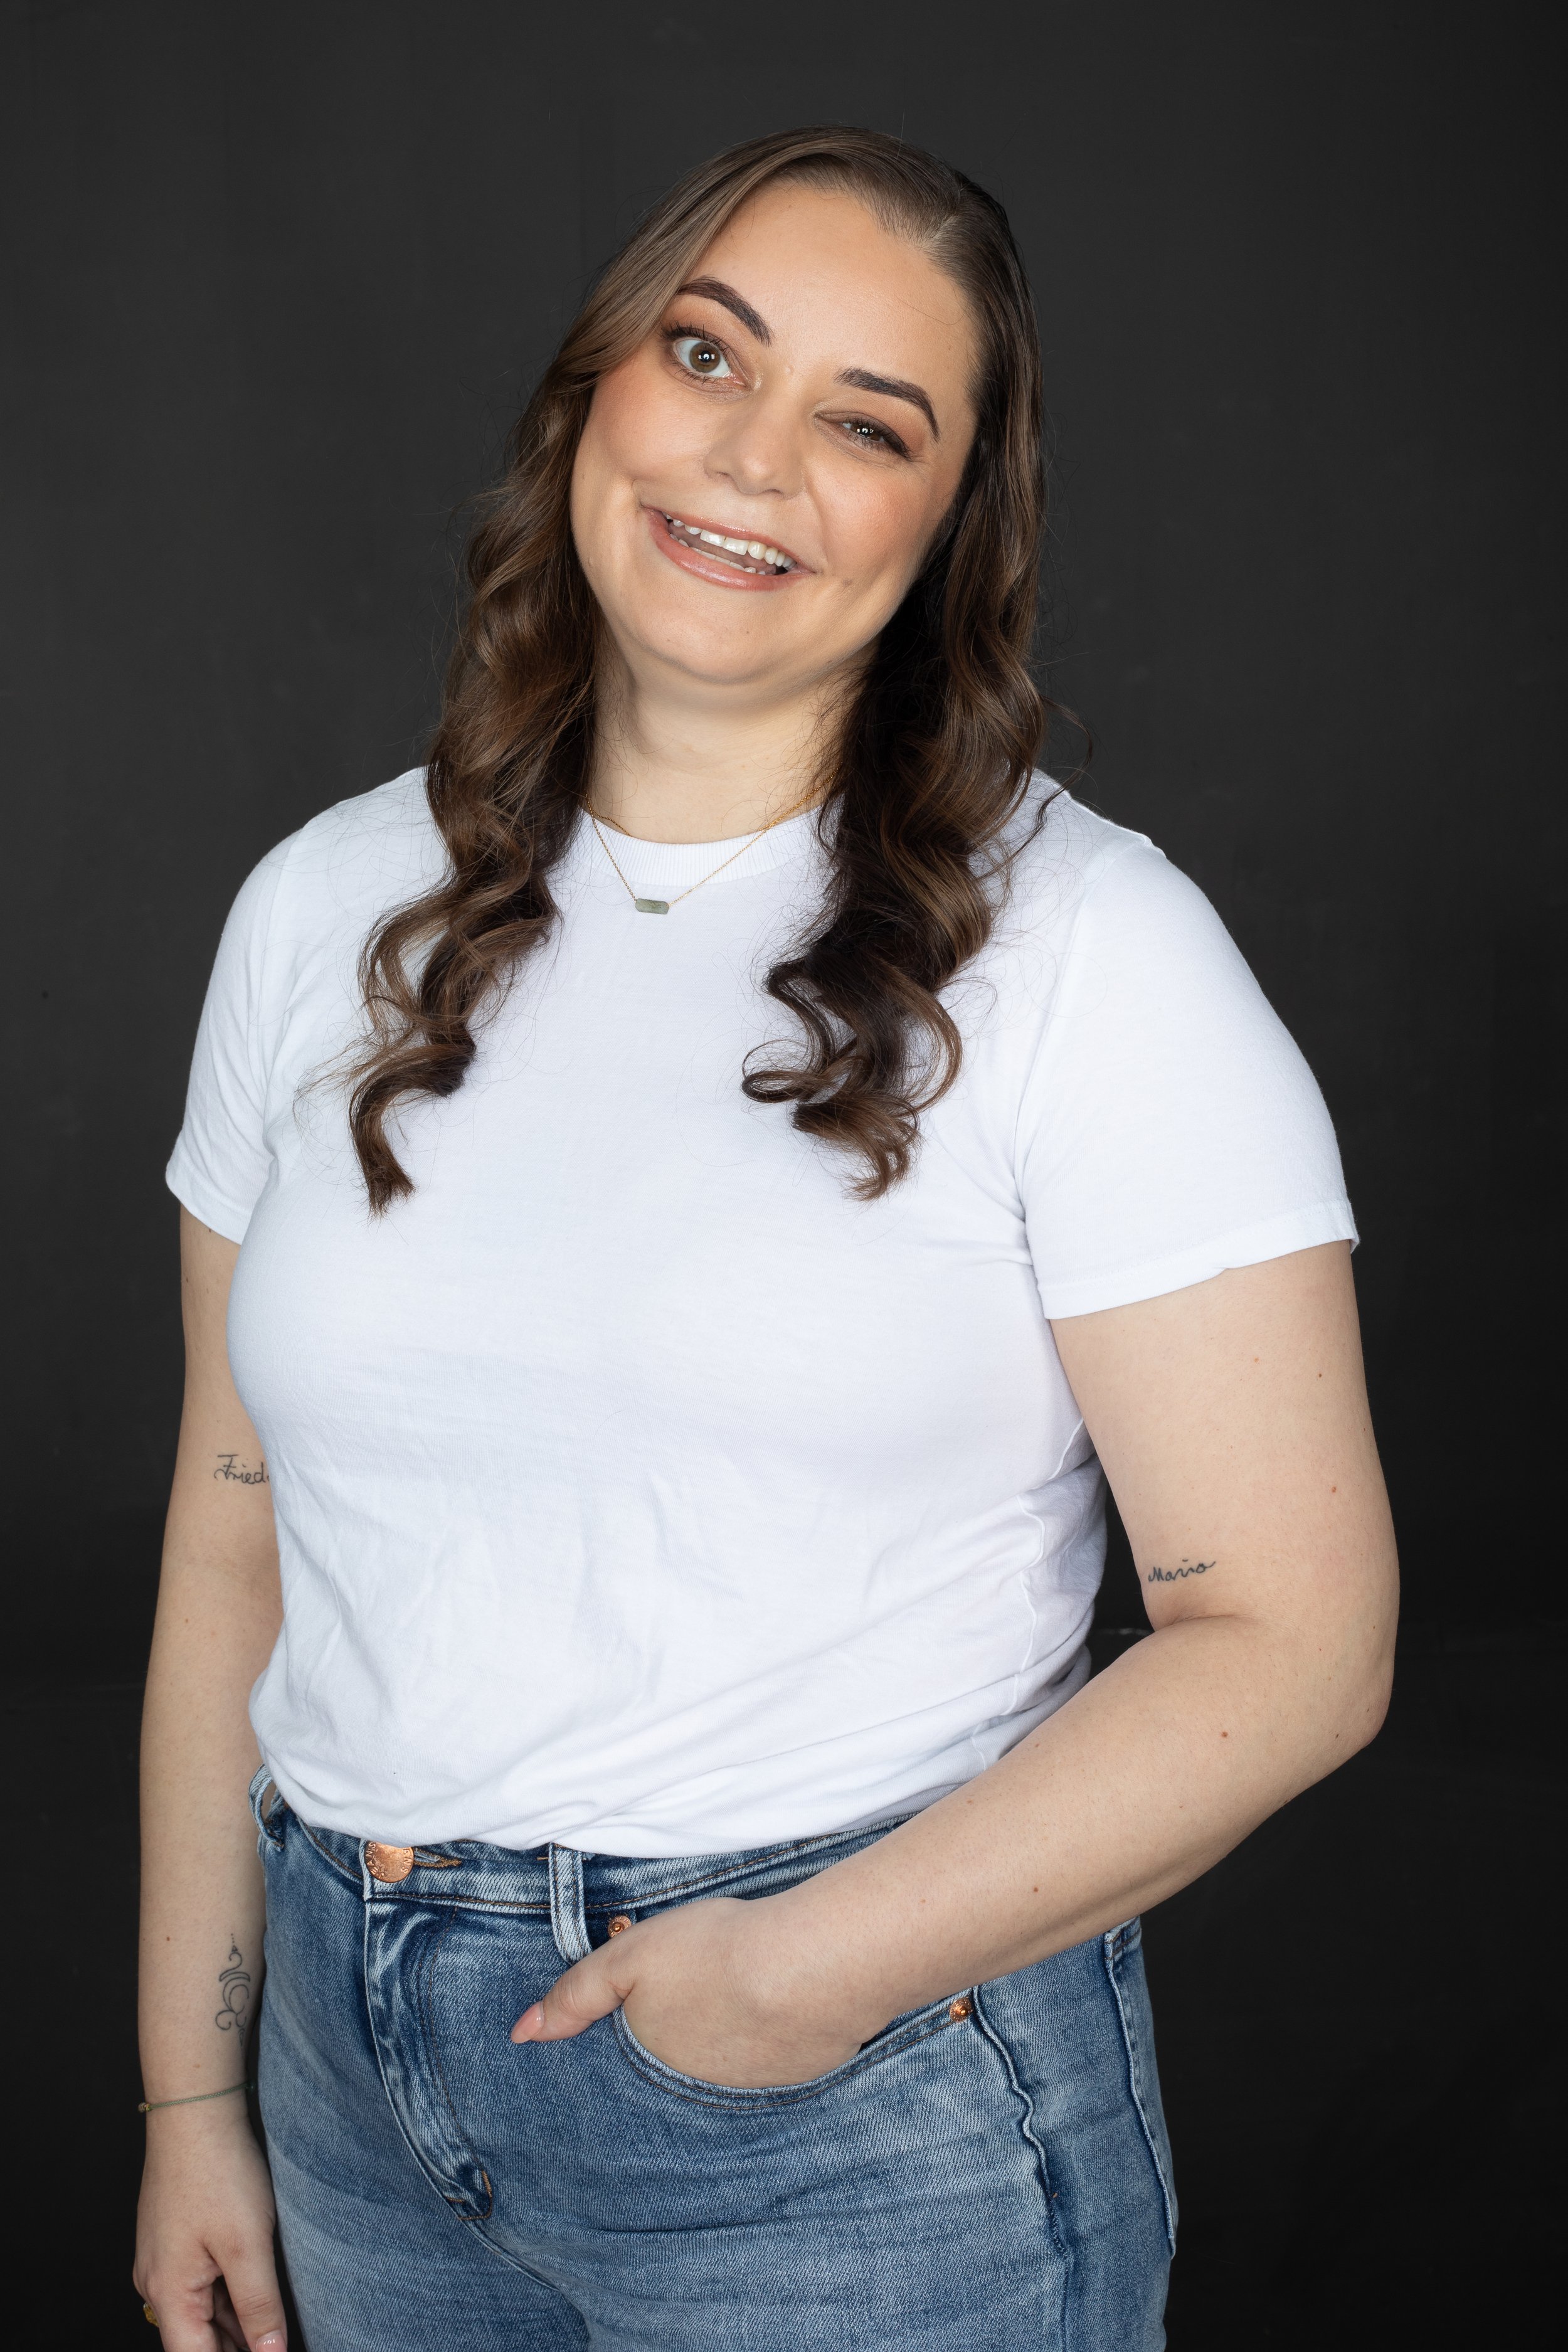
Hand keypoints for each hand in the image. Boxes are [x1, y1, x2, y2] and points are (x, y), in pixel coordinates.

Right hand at [134, 2106, 285, 2350]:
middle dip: (237, 2348)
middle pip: (196, 2340)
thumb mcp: (248, 2245)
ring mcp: (164, 2259)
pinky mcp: (176, 2238)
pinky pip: (201, 2283)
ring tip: (273, 2329)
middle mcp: (157, 2282)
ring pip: (201, 2312)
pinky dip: (228, 2297)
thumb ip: (259, 2306)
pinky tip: (258, 2299)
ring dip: (235, 2325)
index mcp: (168, 2292)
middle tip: (276, 2345)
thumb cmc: (218, 2171)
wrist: (195, 2110)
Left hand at [511, 1893, 885, 2088]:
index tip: (640, 2014)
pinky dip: (766, 2039)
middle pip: (670, 2069)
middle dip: (674, 2042)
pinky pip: (767, 2064)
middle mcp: (691, 2098)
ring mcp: (744, 2095)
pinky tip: (774, 2005)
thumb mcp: (629, 1957)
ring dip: (722, 2040)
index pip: (623, 2070)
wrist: (807, 1968)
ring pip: (719, 2067)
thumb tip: (520, 2035)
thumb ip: (575, 1995)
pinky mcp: (793, 2083)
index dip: (628, 2037)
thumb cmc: (713, 1953)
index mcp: (647, 2068)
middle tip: (694, 1993)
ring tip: (733, 1992)